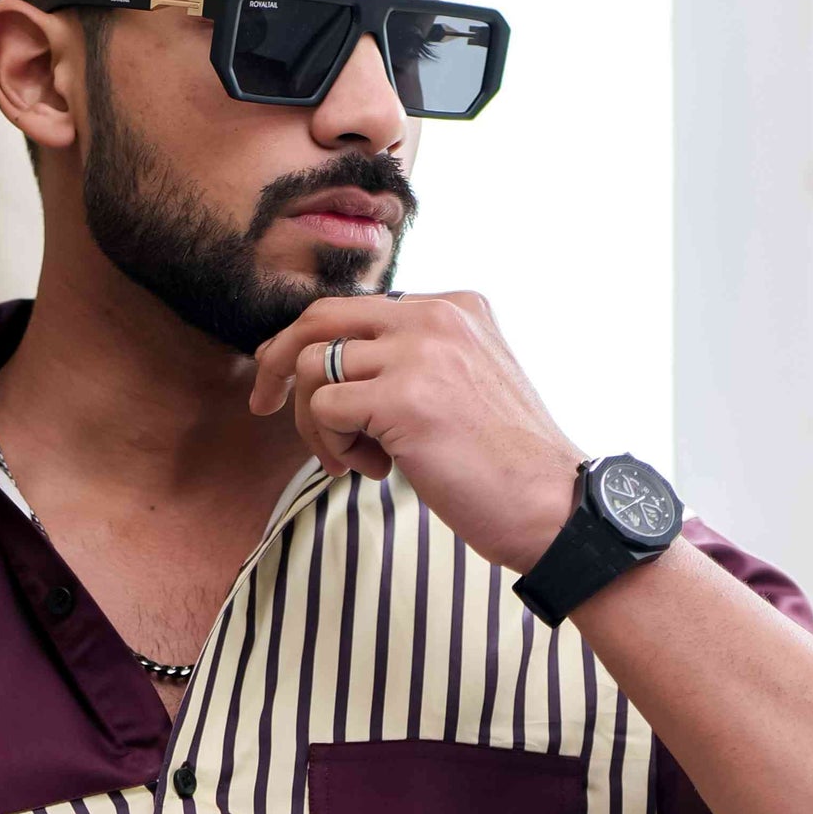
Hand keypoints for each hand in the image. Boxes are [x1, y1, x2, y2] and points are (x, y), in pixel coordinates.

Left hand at [248, 291, 583, 575]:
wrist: (552, 507)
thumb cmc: (504, 466)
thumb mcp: (463, 387)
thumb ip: (411, 364)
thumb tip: (331, 367)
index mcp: (454, 306)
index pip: (354, 309)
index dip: (306, 343)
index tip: (283, 380)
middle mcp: (435, 316)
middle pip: (318, 318)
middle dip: (275, 361)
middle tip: (260, 403)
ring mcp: (420, 352)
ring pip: (313, 367)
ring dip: (317, 425)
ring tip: (354, 461)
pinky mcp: (403, 396)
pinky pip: (325, 408)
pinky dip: (334, 446)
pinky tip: (373, 470)